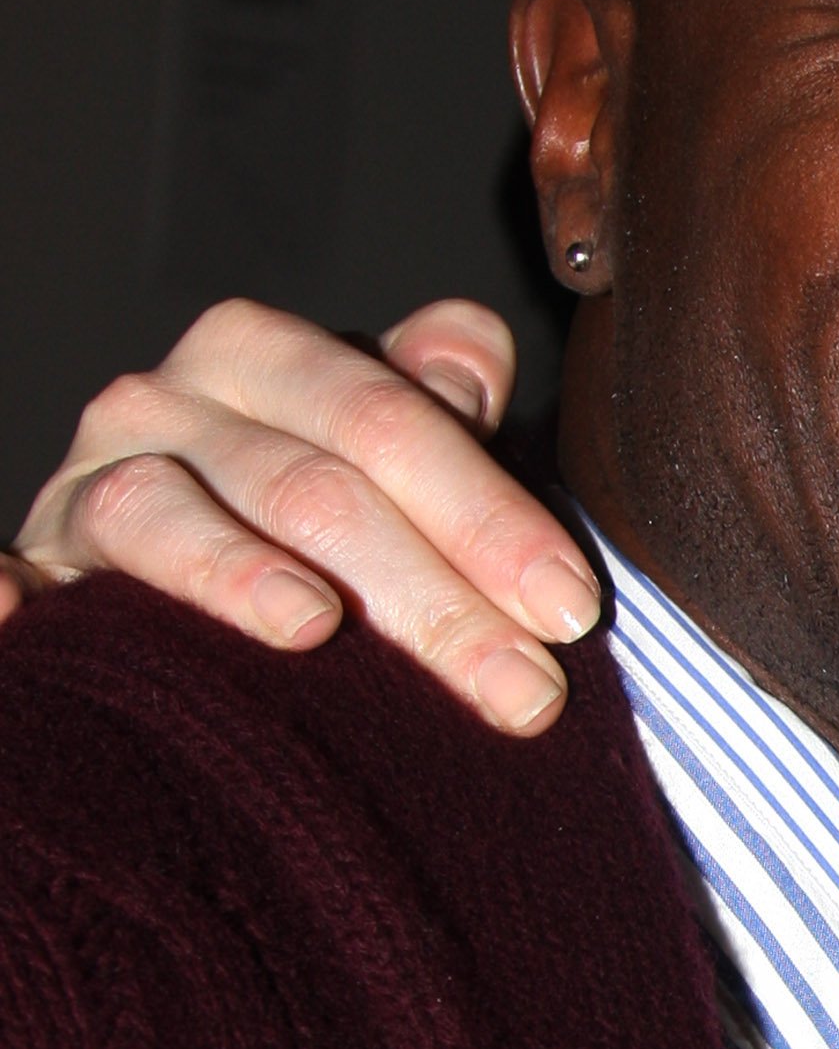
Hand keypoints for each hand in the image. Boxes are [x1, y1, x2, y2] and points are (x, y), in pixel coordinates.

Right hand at [5, 298, 597, 734]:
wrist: (156, 560)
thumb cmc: (307, 512)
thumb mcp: (377, 449)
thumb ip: (431, 407)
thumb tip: (471, 359)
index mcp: (266, 356)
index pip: (393, 422)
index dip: (491, 515)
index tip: (572, 612)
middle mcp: (168, 400)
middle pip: (312, 487)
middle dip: (430, 598)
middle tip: (521, 692)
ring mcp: (87, 479)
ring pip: (170, 515)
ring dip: (238, 573)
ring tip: (313, 628)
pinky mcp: (30, 563)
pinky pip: (9, 574)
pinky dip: (7, 593)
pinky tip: (25, 612)